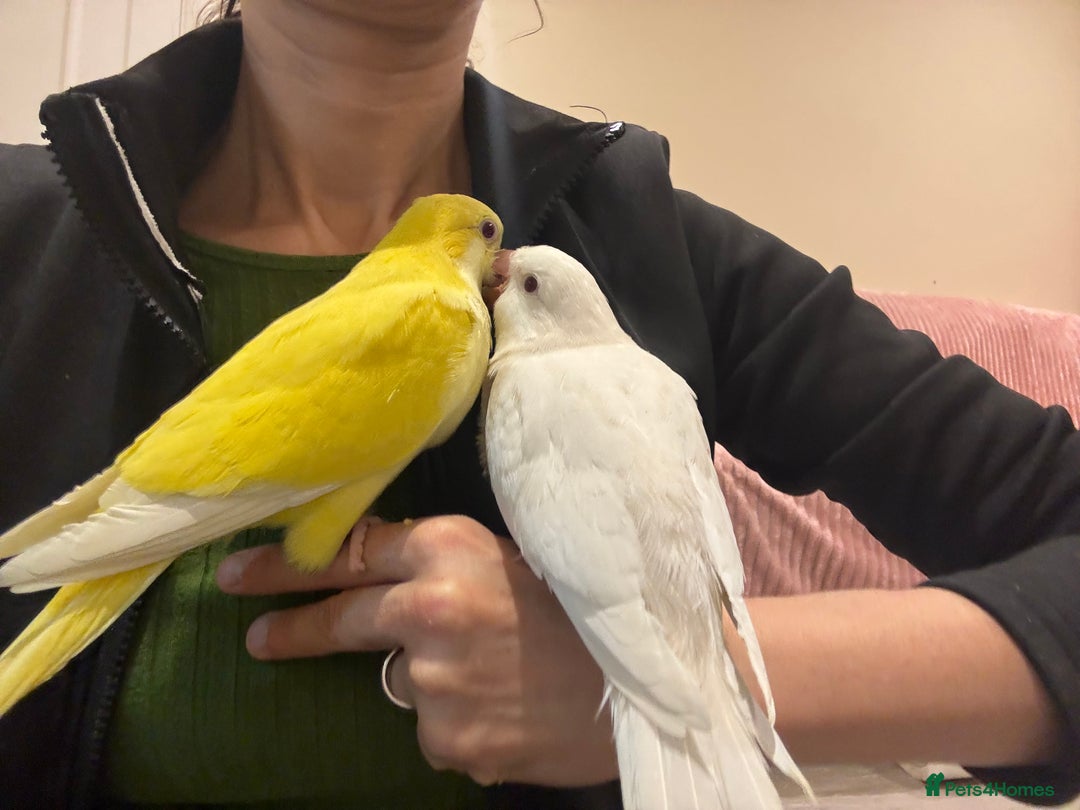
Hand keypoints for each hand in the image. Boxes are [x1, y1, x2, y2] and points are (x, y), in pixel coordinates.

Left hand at [216, 515, 618, 786]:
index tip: (242, 576)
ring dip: (430, 678)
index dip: (287, 564)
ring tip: (499, 674)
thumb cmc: (581, 610)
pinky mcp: (445, 738)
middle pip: (342, 617)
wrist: (640, 685)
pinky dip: (456, 719)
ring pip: (399, 680)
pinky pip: (431, 727)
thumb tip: (366, 568)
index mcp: (448, 546)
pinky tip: (504, 707)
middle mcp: (430, 606)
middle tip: (260, 637)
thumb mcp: (507, 558)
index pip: (345, 550)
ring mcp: (433, 679)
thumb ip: (434, 560)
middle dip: (293, 628)